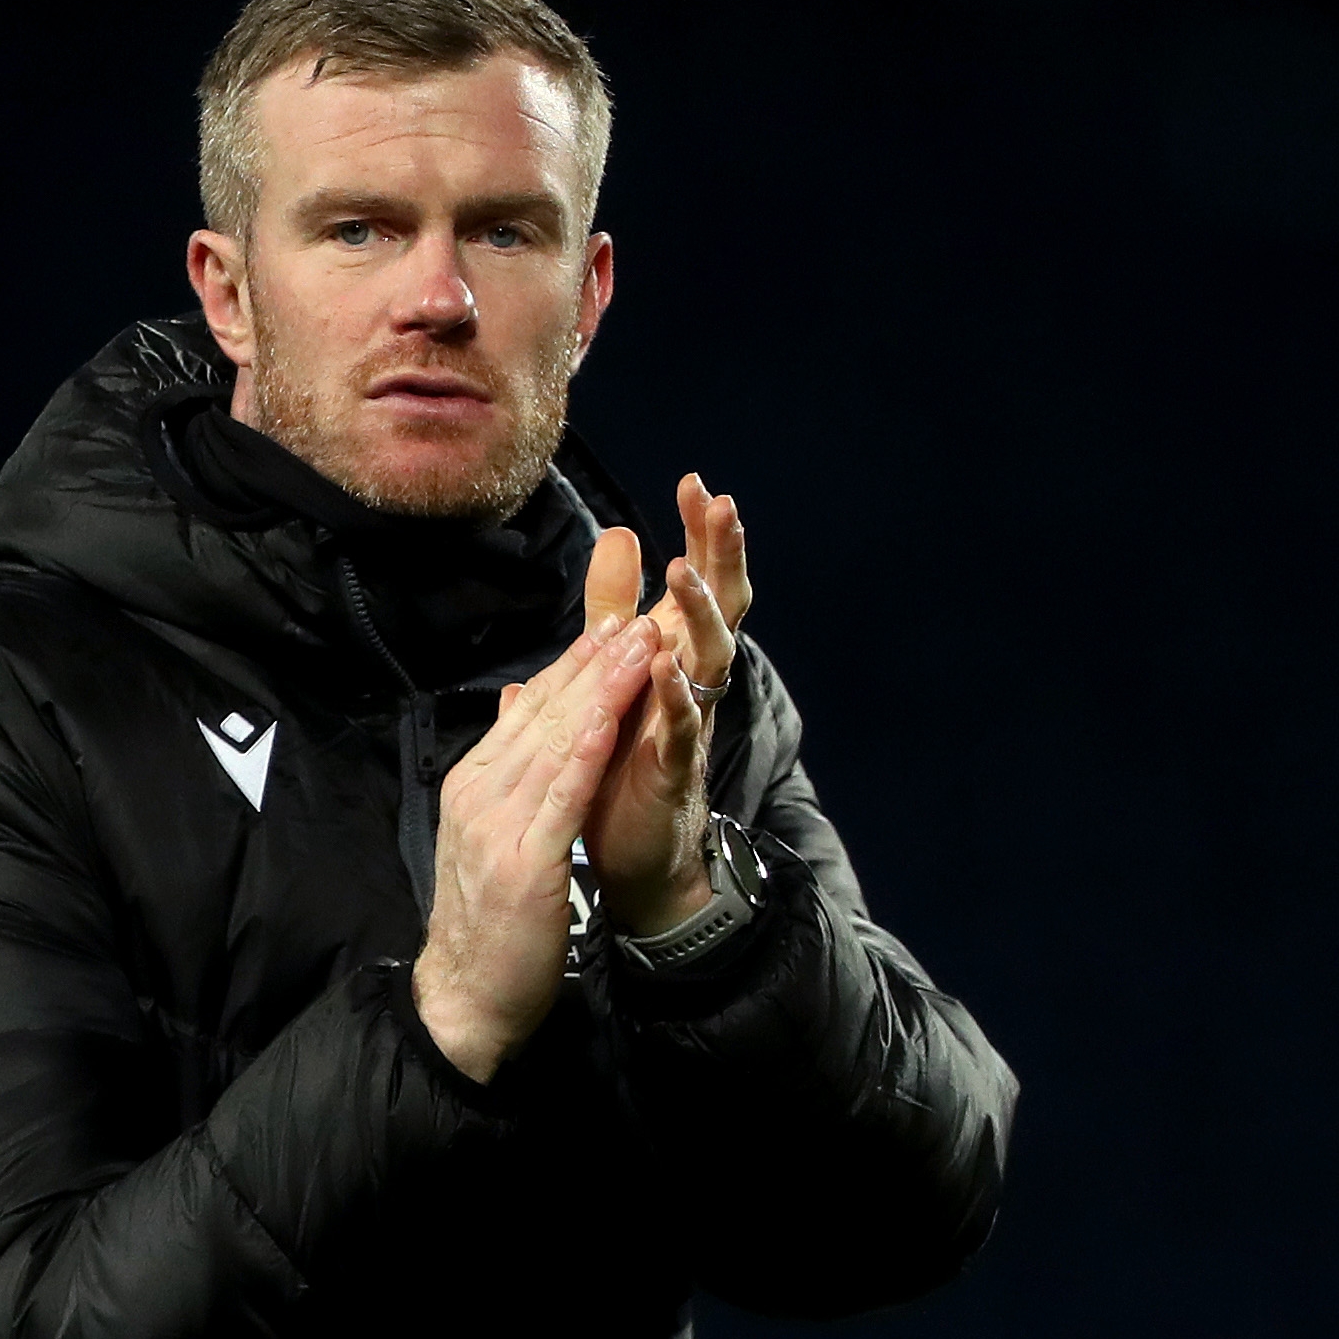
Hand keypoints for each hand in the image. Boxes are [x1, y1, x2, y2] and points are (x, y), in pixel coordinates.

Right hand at [413, 615, 659, 1079]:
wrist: (465, 994)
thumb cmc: (486, 919)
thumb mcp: (488, 834)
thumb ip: (504, 771)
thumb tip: (513, 707)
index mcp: (473, 783)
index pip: (527, 711)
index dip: (572, 665)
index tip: (610, 623)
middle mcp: (480, 792)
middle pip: (544, 714)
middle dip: (594, 662)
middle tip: (636, 615)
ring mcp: (499, 825)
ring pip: (558, 742)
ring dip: (602, 690)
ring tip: (640, 646)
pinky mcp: (525, 862)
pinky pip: (562, 796)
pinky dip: (588, 752)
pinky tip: (615, 716)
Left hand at [580, 475, 752, 935]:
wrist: (634, 856)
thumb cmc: (626, 760)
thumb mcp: (616, 668)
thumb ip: (616, 607)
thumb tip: (618, 534)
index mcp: (678, 655)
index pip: (698, 584)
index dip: (701, 536)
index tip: (696, 481)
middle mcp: (695, 682)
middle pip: (721, 606)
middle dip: (720, 556)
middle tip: (722, 504)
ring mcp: (690, 724)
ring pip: (710, 659)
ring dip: (697, 615)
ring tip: (682, 574)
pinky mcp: (674, 770)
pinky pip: (683, 727)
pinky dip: (676, 695)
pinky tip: (666, 665)